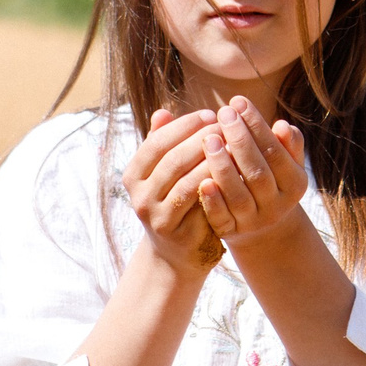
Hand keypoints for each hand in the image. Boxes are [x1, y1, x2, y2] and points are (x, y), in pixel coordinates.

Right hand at [122, 106, 227, 273]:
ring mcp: (154, 214)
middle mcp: (138, 194)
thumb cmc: (176, 204)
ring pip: (185, 178)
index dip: (184, 125)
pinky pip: (197, 200)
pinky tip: (232, 170)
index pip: (157, 141)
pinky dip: (214, 181)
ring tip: (232, 144)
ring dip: (211, 158)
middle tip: (226, 124)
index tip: (209, 113)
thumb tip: (163, 111)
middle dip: (201, 138)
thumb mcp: (165, 175)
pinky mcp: (174, 229)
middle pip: (171, 158)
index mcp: (133, 175)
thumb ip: (164, 145)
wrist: (177, 254)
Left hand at [196, 97, 311, 251]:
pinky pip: (221, 218)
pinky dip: (212, 201)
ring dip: (222, 166)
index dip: (257, 126)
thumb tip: (283, 126)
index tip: (238, 101)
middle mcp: (277, 206)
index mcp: (295, 184)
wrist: (264, 228)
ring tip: (208, 138)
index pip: (275, 152)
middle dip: (240, 140)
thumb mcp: (287, 163)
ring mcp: (253, 222)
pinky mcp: (231, 233)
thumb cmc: (272, 179)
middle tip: (223, 112)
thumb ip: (287, 145)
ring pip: (238, 195)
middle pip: (258, 173)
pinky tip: (201, 180)